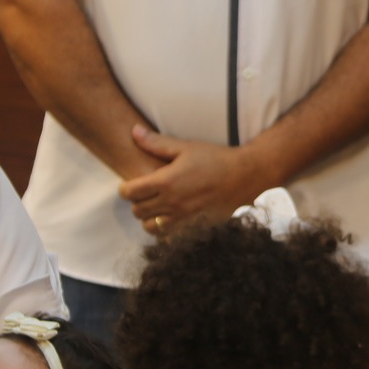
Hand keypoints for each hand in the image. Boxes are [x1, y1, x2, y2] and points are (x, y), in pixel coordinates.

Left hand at [118, 125, 270, 232]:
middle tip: (144, 193)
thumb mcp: (185, 147)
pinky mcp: (194, 227)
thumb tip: (134, 132)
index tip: (129, 184)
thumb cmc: (215, 159)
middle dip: (136, 202)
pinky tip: (170, 216)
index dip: (124, 189)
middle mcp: (172, 202)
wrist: (244, 177)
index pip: (130, 192)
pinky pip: (169, 236)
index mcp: (166, 181)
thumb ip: (157, 143)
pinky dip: (164, 229)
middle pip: (137, 211)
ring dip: (148, 218)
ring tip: (156, 206)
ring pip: (150, 227)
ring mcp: (183, 218)